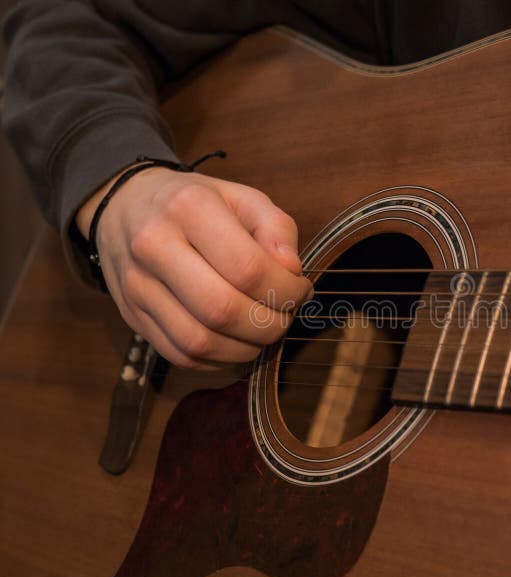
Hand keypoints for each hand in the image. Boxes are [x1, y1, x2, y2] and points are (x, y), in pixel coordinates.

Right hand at [76, 167, 312, 368]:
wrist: (125, 206)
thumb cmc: (196, 204)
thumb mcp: (242, 198)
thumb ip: (276, 228)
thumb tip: (292, 271)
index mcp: (189, 208)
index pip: (248, 268)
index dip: (286, 290)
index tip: (301, 290)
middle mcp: (154, 246)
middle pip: (222, 310)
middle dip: (269, 324)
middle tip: (286, 316)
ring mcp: (137, 285)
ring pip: (199, 342)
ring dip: (246, 349)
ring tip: (263, 331)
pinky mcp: (132, 315)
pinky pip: (181, 356)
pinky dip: (219, 360)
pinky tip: (236, 341)